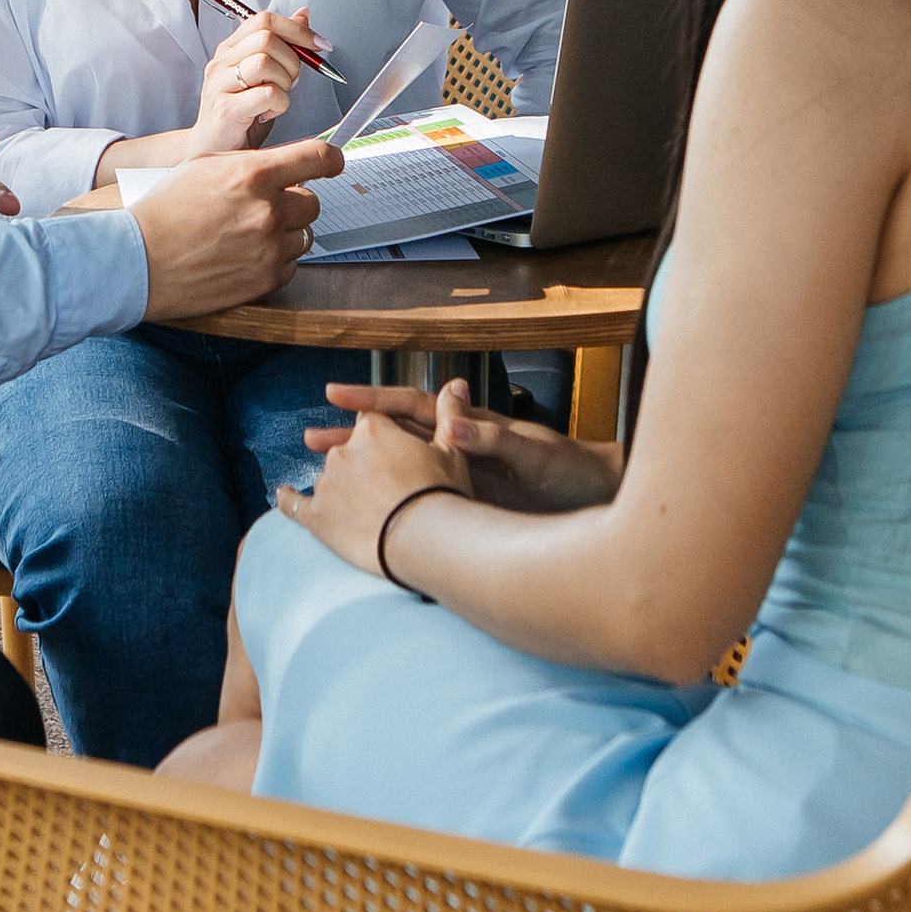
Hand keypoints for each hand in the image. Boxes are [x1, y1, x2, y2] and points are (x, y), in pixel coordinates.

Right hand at [133, 137, 340, 322]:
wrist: (138, 259)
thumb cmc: (163, 210)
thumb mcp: (203, 165)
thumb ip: (248, 163)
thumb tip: (282, 167)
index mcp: (252, 173)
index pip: (317, 158)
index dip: (330, 159)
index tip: (331, 163)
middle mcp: (267, 210)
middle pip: (313, 202)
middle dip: (294, 202)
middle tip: (265, 207)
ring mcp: (269, 248)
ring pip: (304, 236)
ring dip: (284, 233)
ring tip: (247, 235)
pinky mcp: (265, 280)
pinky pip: (290, 266)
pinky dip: (274, 261)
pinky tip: (244, 256)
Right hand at [189, 9, 325, 153]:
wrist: (211, 150)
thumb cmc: (239, 114)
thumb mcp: (263, 75)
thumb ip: (281, 44)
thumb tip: (303, 15)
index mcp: (230, 49)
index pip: (264, 20)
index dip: (296, 30)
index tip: (318, 45)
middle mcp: (221, 63)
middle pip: (266, 39)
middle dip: (292, 60)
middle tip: (291, 81)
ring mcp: (220, 85)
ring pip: (266, 63)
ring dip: (285, 83)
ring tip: (278, 98)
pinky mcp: (226, 109)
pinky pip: (267, 94)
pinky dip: (279, 105)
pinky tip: (269, 113)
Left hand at [272, 405, 467, 573]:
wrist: (426, 540)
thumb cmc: (444, 496)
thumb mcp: (453, 451)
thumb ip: (450, 415)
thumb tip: (456, 384)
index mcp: (375, 431)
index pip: (370, 421)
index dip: (380, 435)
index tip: (384, 445)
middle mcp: (345, 450)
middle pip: (345, 449)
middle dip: (357, 462)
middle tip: (371, 480)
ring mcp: (328, 482)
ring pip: (327, 476)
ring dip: (337, 485)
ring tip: (354, 506)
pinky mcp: (316, 515)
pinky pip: (293, 504)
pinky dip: (287, 498)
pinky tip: (283, 495)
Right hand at [308, 376, 620, 513]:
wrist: (598, 501)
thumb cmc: (572, 472)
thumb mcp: (534, 455)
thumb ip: (494, 439)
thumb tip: (453, 424)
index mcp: (473, 426)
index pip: (415, 407)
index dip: (375, 402)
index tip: (336, 396)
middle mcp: (461, 448)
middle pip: (398, 438)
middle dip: (356, 437)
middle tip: (313, 438)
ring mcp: (462, 476)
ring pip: (403, 469)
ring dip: (368, 470)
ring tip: (328, 477)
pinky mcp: (468, 504)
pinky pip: (420, 498)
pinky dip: (393, 502)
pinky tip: (370, 515)